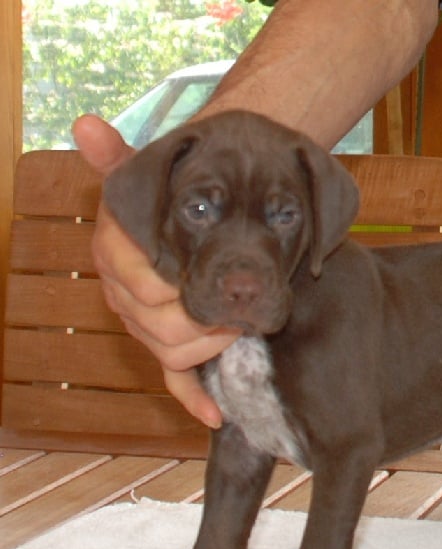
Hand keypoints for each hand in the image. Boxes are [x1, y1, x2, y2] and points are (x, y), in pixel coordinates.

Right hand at [72, 114, 237, 427]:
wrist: (194, 221)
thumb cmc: (174, 197)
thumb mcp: (149, 175)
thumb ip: (120, 158)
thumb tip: (85, 124)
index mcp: (119, 259)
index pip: (142, 285)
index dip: (173, 287)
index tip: (206, 278)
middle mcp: (126, 296)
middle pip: (158, 328)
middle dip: (201, 322)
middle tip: (238, 308)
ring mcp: (145, 327)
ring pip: (171, 354)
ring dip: (208, 350)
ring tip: (239, 331)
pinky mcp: (166, 346)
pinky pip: (176, 381)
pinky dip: (194, 400)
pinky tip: (215, 415)